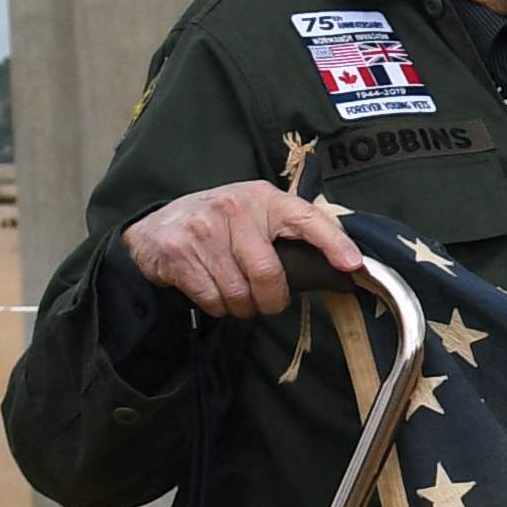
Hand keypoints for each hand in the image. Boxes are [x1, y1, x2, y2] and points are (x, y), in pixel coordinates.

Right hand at [118, 178, 363, 321]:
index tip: (352, 265)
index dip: (333, 243)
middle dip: (273, 301)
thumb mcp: (255, 215)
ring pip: (239, 293)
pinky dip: (218, 307)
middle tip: (269, 303)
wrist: (154, 225)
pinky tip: (214, 292)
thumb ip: (289, 233)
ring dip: (243, 307)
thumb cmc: (218, 224)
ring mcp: (204, 230)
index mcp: (264, 198)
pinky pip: (212, 299)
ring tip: (237, 296)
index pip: (307, 218)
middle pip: (269, 274)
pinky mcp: (179, 253)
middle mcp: (234, 209)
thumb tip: (339, 265)